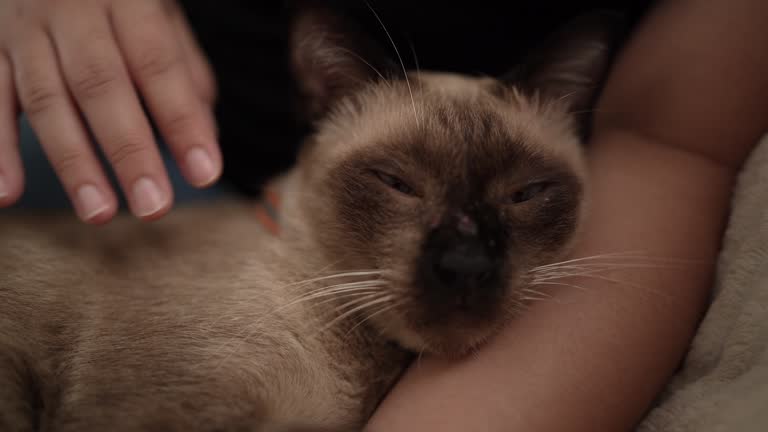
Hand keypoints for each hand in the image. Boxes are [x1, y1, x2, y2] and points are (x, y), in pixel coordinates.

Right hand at [0, 0, 220, 222]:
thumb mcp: (158, 11)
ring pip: (46, 100)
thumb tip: (206, 136)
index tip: (204, 173)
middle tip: (153, 206)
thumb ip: (183, 68)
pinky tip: (8, 194)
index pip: (158, 64)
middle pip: (101, 86)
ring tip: (99, 213)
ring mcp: (23, 29)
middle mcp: (71, 10)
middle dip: (129, 151)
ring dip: (73, 163)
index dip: (182, 120)